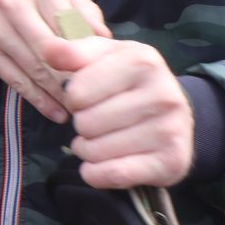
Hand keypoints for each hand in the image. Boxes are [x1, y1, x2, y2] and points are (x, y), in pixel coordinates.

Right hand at [0, 0, 110, 122]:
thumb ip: (84, 10)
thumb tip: (105, 41)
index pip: (69, 24)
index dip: (86, 50)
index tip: (104, 73)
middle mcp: (11, 3)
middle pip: (50, 50)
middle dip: (74, 77)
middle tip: (95, 97)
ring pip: (33, 69)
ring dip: (58, 94)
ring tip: (80, 109)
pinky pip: (14, 80)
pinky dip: (37, 100)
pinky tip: (55, 112)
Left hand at [41, 36, 193, 188]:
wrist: (176, 116)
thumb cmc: (129, 83)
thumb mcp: (105, 57)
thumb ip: (73, 52)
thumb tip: (48, 49)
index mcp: (144, 61)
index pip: (76, 92)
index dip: (73, 99)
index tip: (87, 98)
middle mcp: (163, 94)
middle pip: (86, 123)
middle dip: (82, 125)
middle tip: (97, 122)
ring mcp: (170, 130)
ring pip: (96, 151)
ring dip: (88, 150)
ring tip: (102, 140)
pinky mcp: (171, 163)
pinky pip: (112, 175)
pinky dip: (96, 174)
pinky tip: (103, 164)